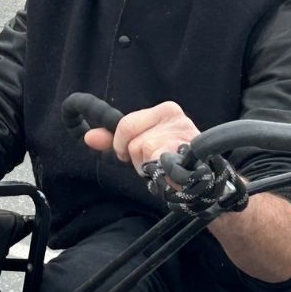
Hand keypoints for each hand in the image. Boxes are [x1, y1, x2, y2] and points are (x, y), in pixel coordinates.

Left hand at [83, 100, 200, 184]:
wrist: (202, 181)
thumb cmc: (169, 161)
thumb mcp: (138, 146)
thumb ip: (114, 140)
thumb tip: (88, 137)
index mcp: (165, 110)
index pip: (125, 124)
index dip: (121, 144)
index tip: (131, 154)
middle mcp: (176, 117)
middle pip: (132, 139)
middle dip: (136, 157)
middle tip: (153, 163)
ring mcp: (184, 133)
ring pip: (143, 150)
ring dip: (149, 167)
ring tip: (164, 169)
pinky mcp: (189, 150)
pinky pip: (158, 161)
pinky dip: (160, 172)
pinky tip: (170, 173)